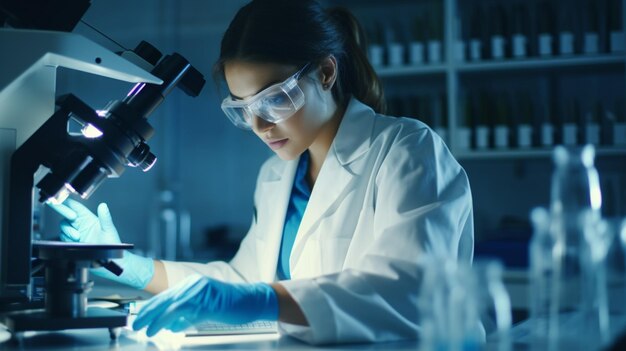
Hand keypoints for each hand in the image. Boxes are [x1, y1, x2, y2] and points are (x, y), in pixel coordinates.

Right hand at [49, 198, 120, 243]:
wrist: (108, 259)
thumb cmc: (112, 245)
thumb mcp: (109, 230)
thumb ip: (105, 217)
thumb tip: (103, 205)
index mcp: (89, 218)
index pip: (75, 206)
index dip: (69, 204)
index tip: (67, 206)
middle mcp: (81, 224)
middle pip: (66, 214)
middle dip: (64, 212)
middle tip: (72, 218)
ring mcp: (75, 232)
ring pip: (63, 226)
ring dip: (69, 231)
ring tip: (79, 237)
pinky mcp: (72, 241)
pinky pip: (63, 237)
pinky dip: (67, 239)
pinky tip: (76, 242)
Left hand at [132, 274, 277, 336]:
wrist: (251, 300)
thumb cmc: (229, 305)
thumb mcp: (204, 307)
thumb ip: (187, 313)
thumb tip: (169, 324)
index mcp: (192, 284)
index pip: (166, 295)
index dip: (151, 307)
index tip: (139, 318)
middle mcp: (195, 285)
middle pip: (166, 299)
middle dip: (148, 313)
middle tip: (136, 325)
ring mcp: (203, 293)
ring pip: (174, 306)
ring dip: (158, 319)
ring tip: (148, 330)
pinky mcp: (211, 303)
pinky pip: (189, 312)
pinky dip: (176, 321)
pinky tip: (169, 329)